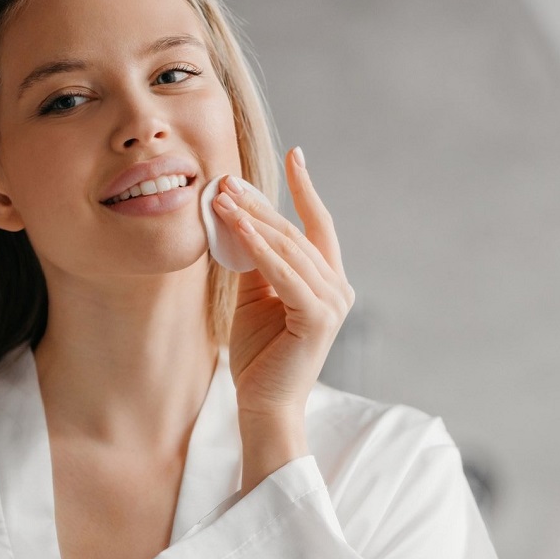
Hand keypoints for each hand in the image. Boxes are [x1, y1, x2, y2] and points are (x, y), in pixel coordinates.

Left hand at [211, 147, 354, 489]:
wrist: (263, 404)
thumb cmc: (258, 354)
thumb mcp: (253, 297)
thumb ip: (252, 260)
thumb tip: (234, 217)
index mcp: (326, 281)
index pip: (317, 225)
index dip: (306, 189)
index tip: (295, 154)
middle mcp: (337, 288)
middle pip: (296, 232)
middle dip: (260, 203)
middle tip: (226, 181)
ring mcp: (331, 302)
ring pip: (289, 247)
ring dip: (253, 219)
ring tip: (222, 198)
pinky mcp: (317, 317)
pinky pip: (283, 272)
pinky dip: (258, 247)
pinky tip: (236, 227)